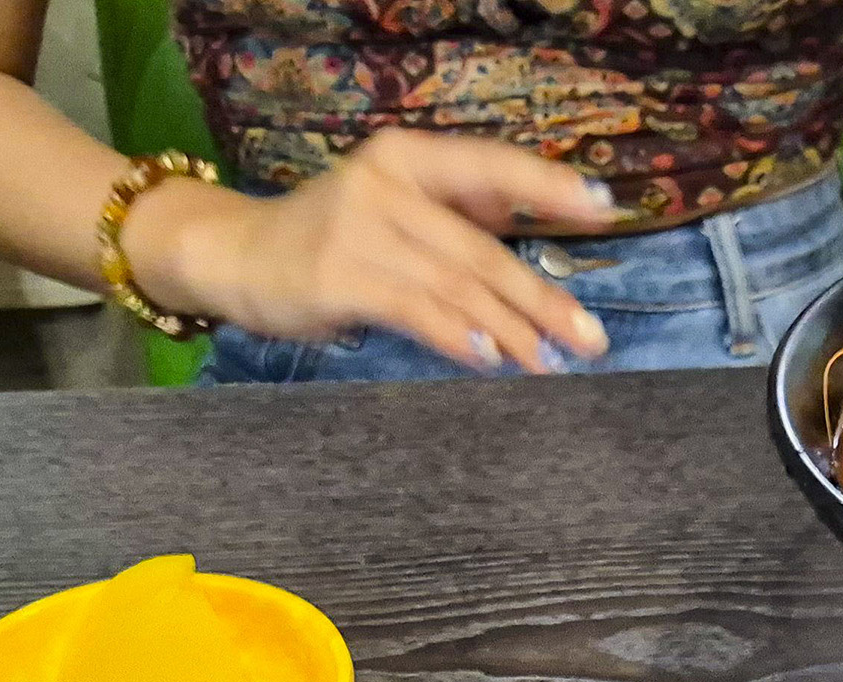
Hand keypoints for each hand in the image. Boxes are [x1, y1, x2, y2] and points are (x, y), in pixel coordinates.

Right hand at [136, 129, 615, 373]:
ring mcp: (361, 228)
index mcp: (408, 158)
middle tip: (588, 338)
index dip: (551, 186)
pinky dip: (456, 337)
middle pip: (482, 247)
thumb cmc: (329, 239)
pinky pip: (416, 309)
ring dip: (509, 329)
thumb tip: (535, 232)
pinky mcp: (340, 276)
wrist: (235, 254)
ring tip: (548, 363)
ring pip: (456, 284)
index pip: (493, 167)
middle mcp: (387, 183)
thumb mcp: (394, 208)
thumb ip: (455, 215)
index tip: (606, 209)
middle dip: (541, 296)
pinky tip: (488, 359)